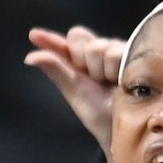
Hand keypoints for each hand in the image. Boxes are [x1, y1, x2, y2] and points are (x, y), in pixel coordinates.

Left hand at [25, 26, 123, 155]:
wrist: (125, 128)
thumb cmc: (99, 114)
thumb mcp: (74, 91)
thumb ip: (55, 69)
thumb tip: (29, 57)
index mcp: (80, 62)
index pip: (64, 44)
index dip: (49, 39)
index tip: (33, 35)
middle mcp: (98, 52)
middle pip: (78, 36)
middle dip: (81, 59)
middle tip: (95, 80)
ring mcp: (116, 51)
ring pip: (98, 46)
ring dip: (102, 69)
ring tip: (113, 84)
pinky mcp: (134, 53)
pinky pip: (116, 52)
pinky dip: (115, 69)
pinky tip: (123, 80)